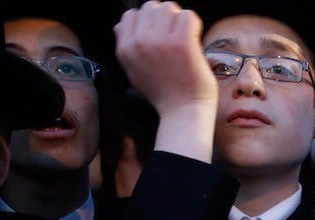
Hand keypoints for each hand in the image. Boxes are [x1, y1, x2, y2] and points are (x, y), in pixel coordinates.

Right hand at [115, 1, 216, 117]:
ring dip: (179, 20)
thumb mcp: (134, 72)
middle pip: (151, 6)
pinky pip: (188, 16)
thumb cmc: (164, 95)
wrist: (182, 113)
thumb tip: (119, 27)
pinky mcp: (182, 43)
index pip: (131, 15)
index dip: (148, 22)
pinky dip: (194, 25)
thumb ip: (126, 47)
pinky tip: (194, 41)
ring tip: (184, 39)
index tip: (159, 36)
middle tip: (175, 36)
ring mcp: (160, 42)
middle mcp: (139, 43)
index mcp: (125, 49)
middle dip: (165, 18)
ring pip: (169, 7)